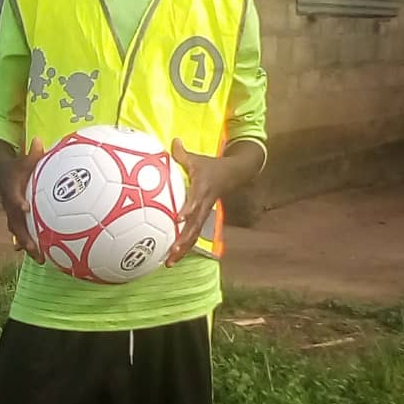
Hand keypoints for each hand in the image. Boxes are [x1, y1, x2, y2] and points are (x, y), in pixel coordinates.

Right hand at [0, 138, 44, 262]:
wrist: (0, 172)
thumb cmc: (17, 165)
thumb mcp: (24, 158)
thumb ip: (33, 152)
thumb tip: (40, 139)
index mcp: (11, 190)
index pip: (13, 197)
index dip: (18, 203)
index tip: (25, 209)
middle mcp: (9, 205)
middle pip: (15, 223)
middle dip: (24, 237)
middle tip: (36, 249)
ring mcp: (11, 213)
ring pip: (18, 232)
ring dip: (27, 246)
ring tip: (41, 259)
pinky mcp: (15, 218)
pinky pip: (21, 232)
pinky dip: (29, 244)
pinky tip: (40, 257)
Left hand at [167, 139, 230, 265]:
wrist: (233, 174)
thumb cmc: (211, 166)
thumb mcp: (197, 158)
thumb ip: (182, 153)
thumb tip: (173, 140)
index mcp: (202, 189)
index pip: (195, 200)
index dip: (188, 209)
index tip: (179, 218)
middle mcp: (203, 205)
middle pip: (194, 226)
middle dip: (183, 240)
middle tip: (171, 252)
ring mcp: (204, 213)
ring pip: (194, 235)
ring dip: (183, 249)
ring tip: (170, 262)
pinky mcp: (203, 218)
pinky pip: (194, 234)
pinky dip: (184, 246)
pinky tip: (173, 257)